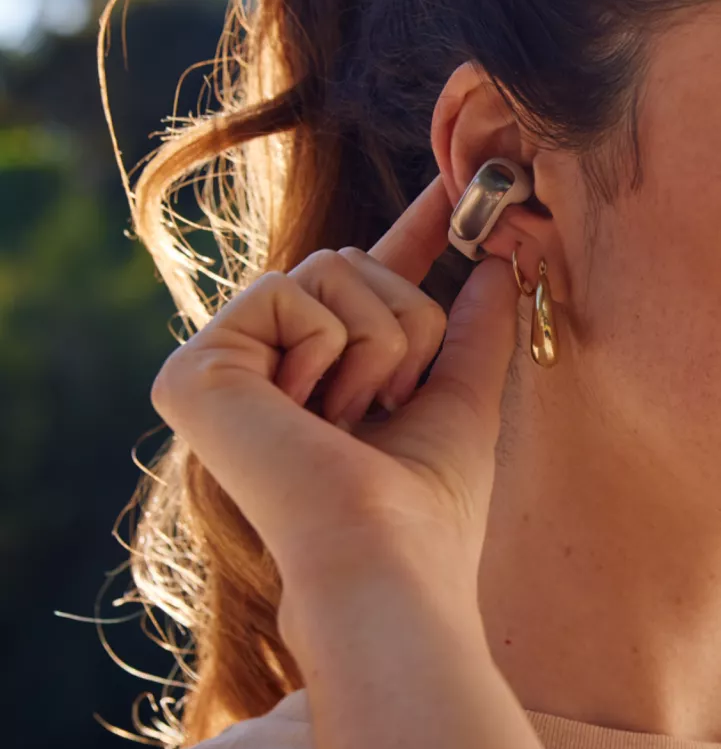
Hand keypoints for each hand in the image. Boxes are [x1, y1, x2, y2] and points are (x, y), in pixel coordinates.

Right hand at [148, 176, 519, 609]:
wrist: (384, 560)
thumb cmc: (428, 509)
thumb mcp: (465, 404)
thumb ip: (476, 334)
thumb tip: (498, 266)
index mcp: (324, 379)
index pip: (366, 285)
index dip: (416, 232)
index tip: (461, 188)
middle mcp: (266, 369)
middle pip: (352, 263)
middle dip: (406, 320)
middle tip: (395, 400)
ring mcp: (224, 369)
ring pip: (330, 269)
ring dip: (377, 338)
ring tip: (354, 417)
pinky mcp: (194, 369)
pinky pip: (289, 291)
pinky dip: (329, 346)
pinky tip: (312, 414)